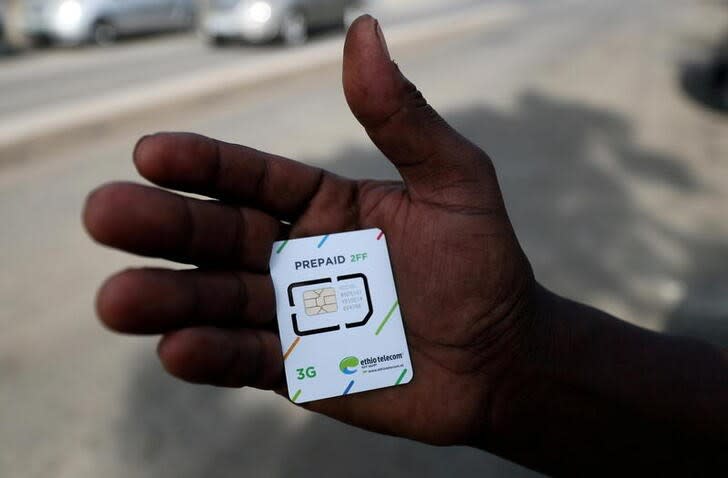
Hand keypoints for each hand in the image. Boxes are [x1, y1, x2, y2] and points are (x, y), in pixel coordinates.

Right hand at [83, 16, 534, 446]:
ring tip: (117, 300)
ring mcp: (291, 313)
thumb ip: (403, 118)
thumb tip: (364, 31)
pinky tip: (175, 349)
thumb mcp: (455, 181)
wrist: (501, 358)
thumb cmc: (483, 264)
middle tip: (102, 214)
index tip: (151, 152)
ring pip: (219, 299)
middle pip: (218, 235)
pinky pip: (247, 359)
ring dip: (168, 298)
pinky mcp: (297, 368)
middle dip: (162, 225)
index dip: (202, 164)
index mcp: (322, 204)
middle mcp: (294, 254)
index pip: (251, 177)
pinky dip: (211, 354)